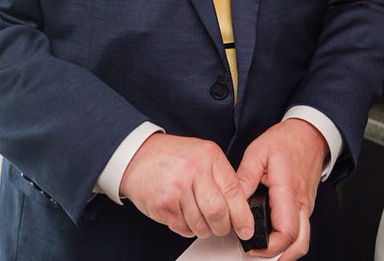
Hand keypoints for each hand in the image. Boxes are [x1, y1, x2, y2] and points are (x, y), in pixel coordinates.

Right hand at [119, 133, 254, 240]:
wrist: (137, 156)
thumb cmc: (172, 156)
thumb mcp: (202, 154)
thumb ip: (220, 175)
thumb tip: (240, 205)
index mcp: (209, 156)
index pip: (234, 191)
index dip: (242, 215)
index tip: (246, 227)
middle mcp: (194, 171)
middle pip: (218, 212)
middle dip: (223, 227)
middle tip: (222, 227)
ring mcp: (177, 188)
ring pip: (200, 225)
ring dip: (204, 230)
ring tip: (200, 220)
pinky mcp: (163, 205)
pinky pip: (183, 228)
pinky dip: (187, 229)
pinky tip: (184, 216)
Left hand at [235, 119, 327, 258]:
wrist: (310, 133)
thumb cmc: (287, 140)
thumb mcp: (258, 152)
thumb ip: (244, 178)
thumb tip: (231, 200)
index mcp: (289, 192)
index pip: (285, 233)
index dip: (268, 248)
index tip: (250, 247)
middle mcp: (302, 203)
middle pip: (298, 245)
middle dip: (278, 257)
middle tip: (256, 253)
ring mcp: (306, 206)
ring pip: (302, 241)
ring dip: (285, 251)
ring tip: (262, 249)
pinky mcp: (306, 205)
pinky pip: (301, 230)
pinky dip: (288, 239)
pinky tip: (272, 235)